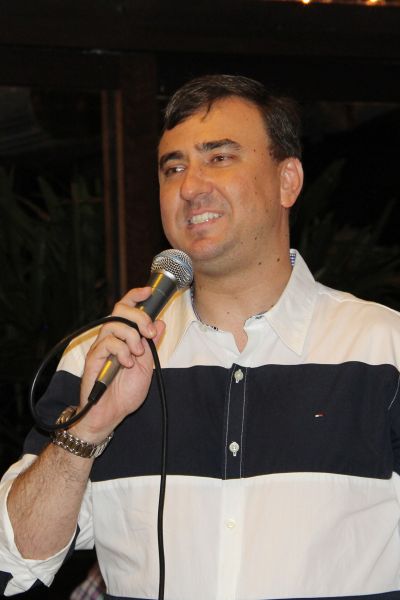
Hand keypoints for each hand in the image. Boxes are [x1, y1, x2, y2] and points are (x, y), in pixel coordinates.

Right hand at [72, 286, 164, 442]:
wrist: (111, 414)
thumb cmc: (125, 392)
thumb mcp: (147, 366)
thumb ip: (152, 344)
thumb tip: (160, 322)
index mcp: (124, 338)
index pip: (126, 309)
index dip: (136, 295)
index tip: (148, 291)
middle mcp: (110, 338)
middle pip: (120, 310)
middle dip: (139, 317)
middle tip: (148, 333)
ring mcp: (101, 347)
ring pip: (114, 325)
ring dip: (132, 337)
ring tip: (137, 355)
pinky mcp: (93, 358)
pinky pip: (107, 343)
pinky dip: (122, 351)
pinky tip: (127, 364)